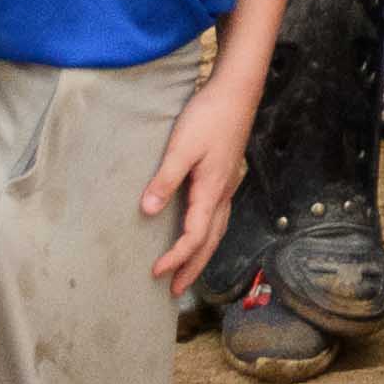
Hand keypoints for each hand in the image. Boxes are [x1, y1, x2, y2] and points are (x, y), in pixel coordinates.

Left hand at [142, 68, 256, 282]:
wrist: (236, 92)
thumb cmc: (208, 117)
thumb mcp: (181, 147)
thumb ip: (165, 180)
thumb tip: (148, 212)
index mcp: (211, 191)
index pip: (194, 237)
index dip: (176, 258)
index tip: (156, 273)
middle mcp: (222, 194)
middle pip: (210, 242)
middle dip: (193, 268)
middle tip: (175, 290)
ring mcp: (226, 185)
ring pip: (216, 231)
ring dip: (201, 254)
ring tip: (187, 271)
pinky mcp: (225, 176)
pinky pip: (217, 217)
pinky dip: (208, 235)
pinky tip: (200, 232)